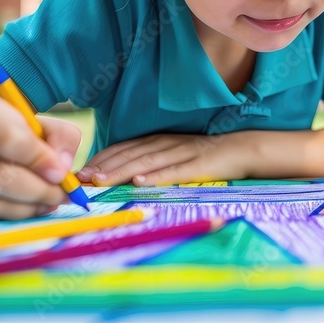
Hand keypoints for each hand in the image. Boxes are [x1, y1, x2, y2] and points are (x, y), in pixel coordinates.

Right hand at [0, 97, 81, 219]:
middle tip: (61, 195)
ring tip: (48, 202)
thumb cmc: (12, 135)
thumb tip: (62, 168)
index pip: (10, 140)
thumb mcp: (40, 126)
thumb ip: (61, 138)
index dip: (39, 160)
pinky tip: (28, 208)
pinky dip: (11, 217)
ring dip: (28, 207)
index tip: (61, 173)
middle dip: (39, 191)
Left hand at [76, 132, 251, 185]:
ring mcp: (183, 152)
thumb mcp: (175, 154)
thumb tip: (123, 174)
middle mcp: (167, 144)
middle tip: (83, 178)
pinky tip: (140, 183)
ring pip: (148, 161)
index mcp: (159, 141)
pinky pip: (175, 171)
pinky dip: (156, 177)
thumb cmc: (206, 155)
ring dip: (123, 171)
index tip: (82, 171)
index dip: (102, 158)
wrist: (242, 148)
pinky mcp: (199, 165)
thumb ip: (152, 160)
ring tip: (103, 180)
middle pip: (131, 154)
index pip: (124, 147)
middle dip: (105, 165)